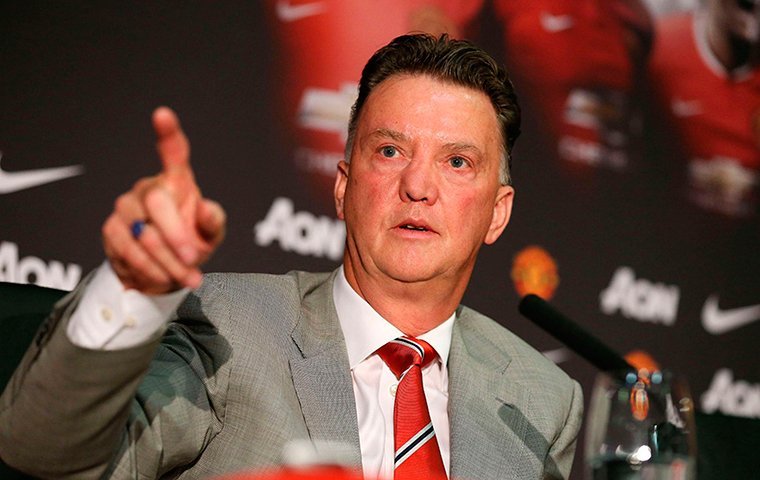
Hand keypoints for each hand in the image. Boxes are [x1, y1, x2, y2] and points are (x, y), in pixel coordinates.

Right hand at [102, 107, 225, 293]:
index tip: (162, 115)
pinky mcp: (112, 230)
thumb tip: (205, 208)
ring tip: (188, 277)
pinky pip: (128, 250)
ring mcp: (127, 208)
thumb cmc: (192, 244)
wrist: (165, 274)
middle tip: (193, 258)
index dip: (167, 133)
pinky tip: (165, 277)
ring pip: (143, 232)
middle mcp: (149, 188)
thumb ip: (213, 221)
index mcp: (177, 182)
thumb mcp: (211, 235)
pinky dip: (150, 269)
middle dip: (176, 235)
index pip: (172, 152)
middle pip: (157, 201)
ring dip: (167, 261)